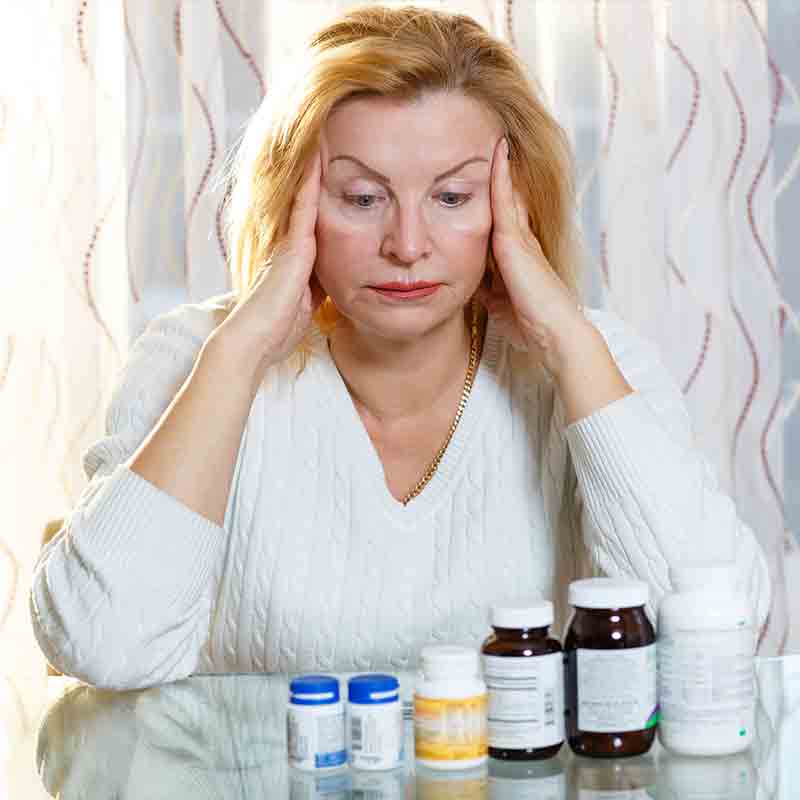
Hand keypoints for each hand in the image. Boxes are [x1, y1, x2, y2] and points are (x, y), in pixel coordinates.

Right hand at [212, 148, 326, 390]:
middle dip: (313, 172)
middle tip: (325, 134)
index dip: (319, 196)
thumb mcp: (304, 306)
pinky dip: (310, 181)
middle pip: (306, 200)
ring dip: (311, 167)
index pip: (313, 222)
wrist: (254, 341)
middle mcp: (291, 245)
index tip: (334, 170)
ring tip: (322, 132)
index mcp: (296, 261)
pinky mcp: (292, 247)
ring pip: (303, 196)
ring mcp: (289, 243)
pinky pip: (304, 206)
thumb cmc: (277, 332)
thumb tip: (332, 285)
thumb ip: (315, 290)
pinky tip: (318, 155)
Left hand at [475, 136, 588, 376]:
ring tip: (495, 137)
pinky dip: (501, 177)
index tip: (485, 177)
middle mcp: (522, 242)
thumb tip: (473, 286)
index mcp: (519, 258)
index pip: (504, 221)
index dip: (499, 198)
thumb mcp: (501, 305)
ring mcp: (521, 239)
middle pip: (509, 201)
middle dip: (501, 176)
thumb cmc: (532, 325)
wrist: (553, 334)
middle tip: (494, 143)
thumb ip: (489, 291)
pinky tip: (497, 152)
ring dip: (501, 168)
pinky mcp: (515, 242)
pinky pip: (504, 201)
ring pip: (508, 195)